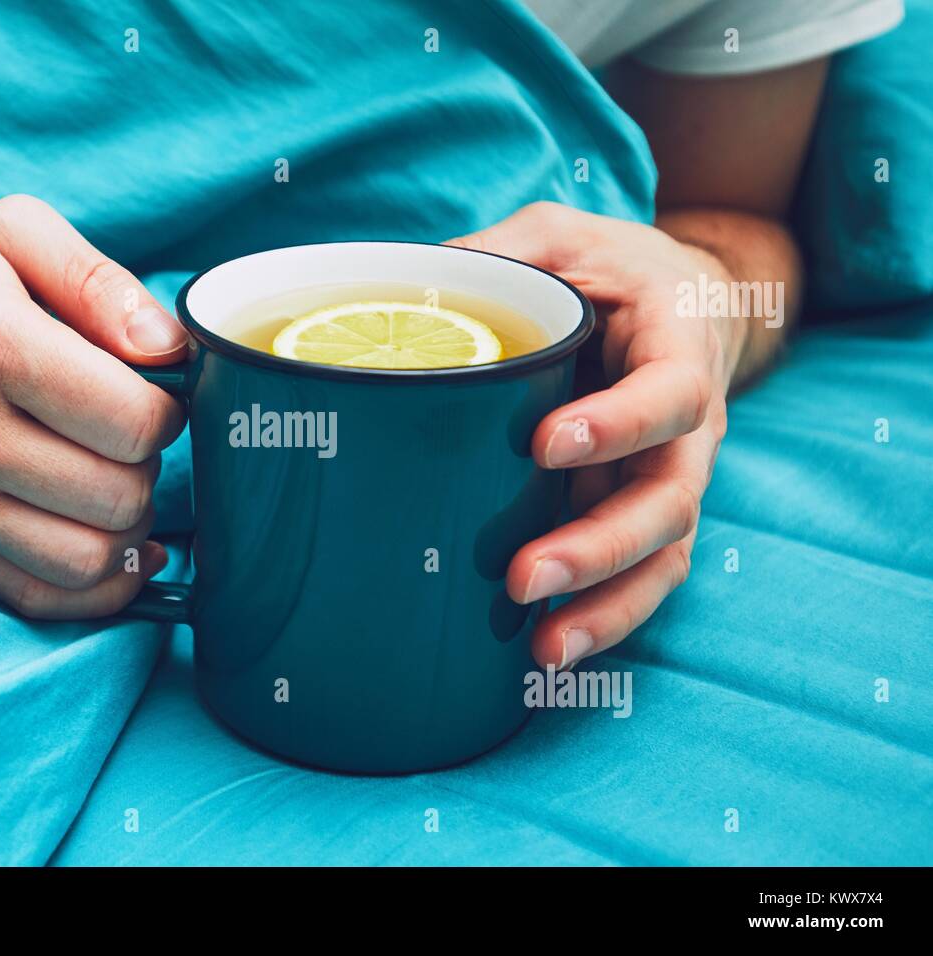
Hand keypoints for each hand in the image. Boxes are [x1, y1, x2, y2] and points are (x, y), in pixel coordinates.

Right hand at [0, 194, 188, 617]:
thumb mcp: (14, 234)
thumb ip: (100, 282)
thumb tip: (170, 350)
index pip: (129, 421)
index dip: (166, 413)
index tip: (152, 397)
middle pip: (116, 495)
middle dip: (147, 468)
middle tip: (129, 439)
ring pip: (85, 559)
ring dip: (127, 530)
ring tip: (115, 483)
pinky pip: (38, 596)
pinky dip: (97, 588)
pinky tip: (114, 546)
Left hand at [450, 202, 746, 669]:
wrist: (684, 302)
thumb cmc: (618, 268)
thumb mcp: (564, 236)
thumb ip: (503, 252)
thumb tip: (404, 285)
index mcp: (679, 348)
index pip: (668, 395)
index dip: (618, 425)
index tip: (546, 444)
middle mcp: (689, 429)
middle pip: (667, 501)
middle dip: (597, 546)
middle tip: (523, 576)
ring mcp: (668, 478)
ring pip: (660, 556)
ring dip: (604, 607)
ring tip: (542, 649)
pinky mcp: (639, 511)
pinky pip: (639, 576)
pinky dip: (603, 618)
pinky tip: (548, 652)